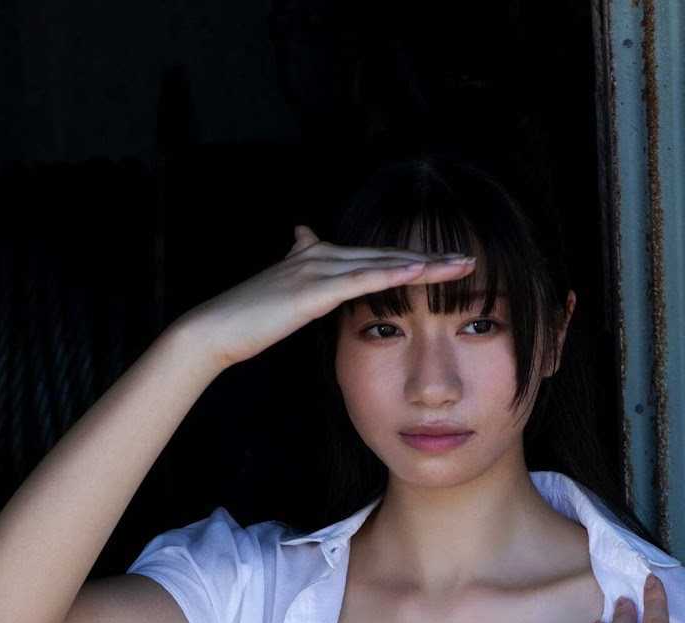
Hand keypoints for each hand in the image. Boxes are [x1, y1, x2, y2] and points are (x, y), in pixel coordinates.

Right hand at [186, 225, 476, 371]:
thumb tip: (302, 232)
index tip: (446, 266)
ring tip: (460, 266)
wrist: (216, 328)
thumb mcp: (281, 288)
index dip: (412, 262)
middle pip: (387, 256)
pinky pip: (361, 280)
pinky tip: (418, 273)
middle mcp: (322, 255)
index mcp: (319, 258)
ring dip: (423, 265)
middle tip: (469, 260)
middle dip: (430, 259)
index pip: (377, 259)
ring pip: (382, 264)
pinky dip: (391, 275)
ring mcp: (317, 269)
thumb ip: (298, 262)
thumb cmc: (247, 318)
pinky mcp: (312, 291)